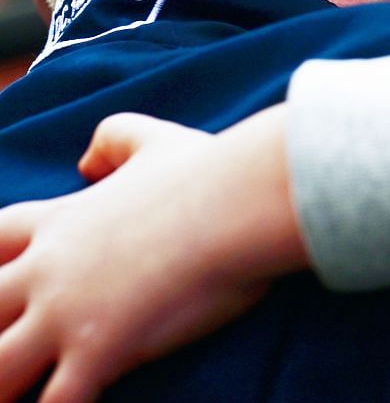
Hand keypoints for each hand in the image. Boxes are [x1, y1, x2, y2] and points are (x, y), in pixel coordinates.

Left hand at [0, 109, 303, 401]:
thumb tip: (87, 161)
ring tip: (15, 396)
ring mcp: (68, 314)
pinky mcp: (101, 349)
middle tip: (11, 348)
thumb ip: (115, 138)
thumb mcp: (155, 139)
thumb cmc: (208, 173)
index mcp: (61, 221)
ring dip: (3, 384)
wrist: (239, 203)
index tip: (6, 278)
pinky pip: (58, 402)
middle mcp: (49, 271)